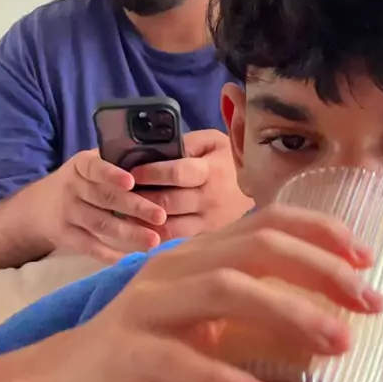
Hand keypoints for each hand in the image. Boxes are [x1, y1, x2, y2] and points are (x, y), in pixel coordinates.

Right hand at [30, 150, 166, 262]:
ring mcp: (67, 212)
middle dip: (134, 207)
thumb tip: (159, 163)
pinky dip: (107, 253)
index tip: (131, 182)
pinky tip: (128, 258)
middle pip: (104, 198)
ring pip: (100, 224)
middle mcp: (72, 187)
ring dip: (128, 233)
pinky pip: (88, 246)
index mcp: (81, 165)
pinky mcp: (65, 235)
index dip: (112, 175)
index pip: (96, 167)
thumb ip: (115, 163)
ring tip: (153, 240)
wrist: (39, 207)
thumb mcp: (90, 165)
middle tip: (161, 216)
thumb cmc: (80, 182)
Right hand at [41, 204, 382, 381]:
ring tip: (337, 343)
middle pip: (254, 247)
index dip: (319, 231)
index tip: (367, 258)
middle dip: (320, 268)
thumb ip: (254, 318)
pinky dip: (224, 380)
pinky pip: (179, 361)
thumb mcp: (208, 325)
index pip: (264, 222)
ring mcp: (148, 305)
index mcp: (198, 256)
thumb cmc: (151, 355)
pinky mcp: (127, 350)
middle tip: (369, 302)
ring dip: (289, 312)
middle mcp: (175, 267)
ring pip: (224, 289)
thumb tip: (330, 330)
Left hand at [131, 129, 253, 239]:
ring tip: (125, 214)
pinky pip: (176, 239)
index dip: (152, 173)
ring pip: (170, 227)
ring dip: (144, 222)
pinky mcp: (206, 235)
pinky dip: (155, 235)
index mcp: (211, 171)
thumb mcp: (211, 141)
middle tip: (120, 195)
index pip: (177, 173)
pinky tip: (140, 228)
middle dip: (141, 200)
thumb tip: (153, 149)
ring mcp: (208, 221)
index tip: (132, 172)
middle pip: (169, 203)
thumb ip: (186, 143)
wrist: (262, 184)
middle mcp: (209, 199)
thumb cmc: (227, 158)